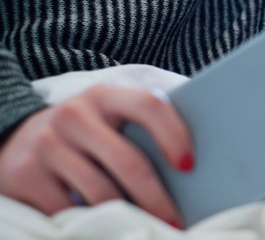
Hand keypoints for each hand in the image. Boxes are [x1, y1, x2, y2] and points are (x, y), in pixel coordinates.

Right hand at [0, 84, 192, 227]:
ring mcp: (47, 143)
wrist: (17, 141)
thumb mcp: (110, 119)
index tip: (188, 166)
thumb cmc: (86, 133)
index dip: (174, 135)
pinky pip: (68, 210)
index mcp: (106, 96)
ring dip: (128, 216)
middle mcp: (75, 115)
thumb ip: (142, 129)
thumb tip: (189, 167)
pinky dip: (91, 224)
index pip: (149, 105)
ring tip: (145, 228)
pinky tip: (105, 228)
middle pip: (128, 160)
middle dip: (156, 198)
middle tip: (174, 222)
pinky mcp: (25, 174)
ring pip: (101, 192)